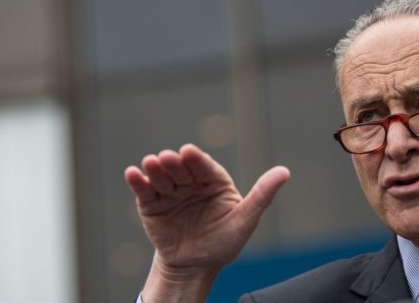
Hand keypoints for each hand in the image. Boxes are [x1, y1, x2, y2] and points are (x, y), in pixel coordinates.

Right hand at [124, 144, 289, 301]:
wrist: (195, 266)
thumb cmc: (223, 242)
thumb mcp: (245, 220)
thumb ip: (263, 194)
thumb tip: (285, 171)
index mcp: (215, 182)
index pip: (206, 167)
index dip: (197, 160)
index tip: (189, 152)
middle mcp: (192, 183)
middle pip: (182, 169)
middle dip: (174, 163)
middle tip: (167, 158)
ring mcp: (171, 192)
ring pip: (162, 177)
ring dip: (155, 169)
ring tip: (150, 164)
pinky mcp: (152, 204)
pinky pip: (145, 191)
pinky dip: (138, 182)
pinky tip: (133, 173)